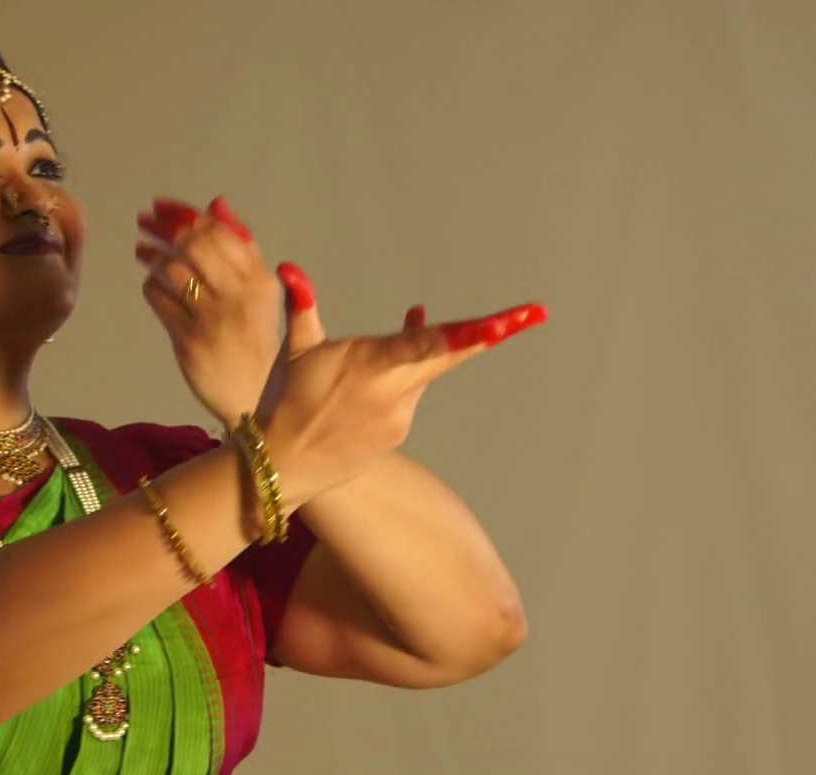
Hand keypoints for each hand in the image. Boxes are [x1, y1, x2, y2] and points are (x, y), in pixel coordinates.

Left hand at [136, 197, 283, 423]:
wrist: (253, 394)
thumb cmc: (256, 338)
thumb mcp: (261, 291)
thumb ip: (243, 247)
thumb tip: (216, 204)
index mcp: (260, 280)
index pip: (218, 232)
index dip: (185, 214)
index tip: (163, 206)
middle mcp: (239, 296)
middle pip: (193, 245)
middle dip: (163, 228)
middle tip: (145, 222)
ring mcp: (213, 319)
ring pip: (173, 270)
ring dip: (153, 256)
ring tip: (143, 251)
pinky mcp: (190, 341)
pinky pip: (160, 301)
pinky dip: (151, 287)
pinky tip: (151, 283)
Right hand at [256, 263, 545, 504]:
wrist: (284, 465)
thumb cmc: (282, 401)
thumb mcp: (294, 351)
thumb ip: (302, 308)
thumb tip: (290, 268)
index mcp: (369, 363)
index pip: (425, 345)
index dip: (464, 335)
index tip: (499, 327)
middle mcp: (392, 390)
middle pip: (450, 356)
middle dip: (490, 333)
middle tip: (533, 312)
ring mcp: (400, 415)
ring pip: (424, 371)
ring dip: (425, 348)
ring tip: (416, 315)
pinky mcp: (399, 430)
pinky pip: (412, 390)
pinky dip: (407, 373)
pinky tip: (384, 369)